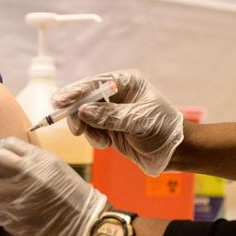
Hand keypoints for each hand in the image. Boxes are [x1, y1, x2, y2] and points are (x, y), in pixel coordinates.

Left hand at [0, 138, 107, 235]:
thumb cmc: (70, 195)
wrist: (84, 226)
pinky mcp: (11, 217)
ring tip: (12, 197)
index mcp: (38, 159)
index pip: (6, 144)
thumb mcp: (53, 168)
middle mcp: (26, 174)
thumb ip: (24, 158)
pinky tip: (14, 212)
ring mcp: (17, 196)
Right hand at [51, 69, 183, 175]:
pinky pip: (91, 130)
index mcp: (126, 82)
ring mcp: (111, 111)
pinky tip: (107, 144)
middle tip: (75, 129)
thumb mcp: (138, 121)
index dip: (75, 91)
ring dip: (88, 130)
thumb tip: (83, 111)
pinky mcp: (109, 127)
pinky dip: (94, 138)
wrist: (176, 153)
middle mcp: (116, 94)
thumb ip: (109, 115)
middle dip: (77, 114)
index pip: (95, 83)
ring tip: (102, 141)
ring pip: (84, 116)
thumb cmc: (164, 130)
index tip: (59, 101)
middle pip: (84, 98)